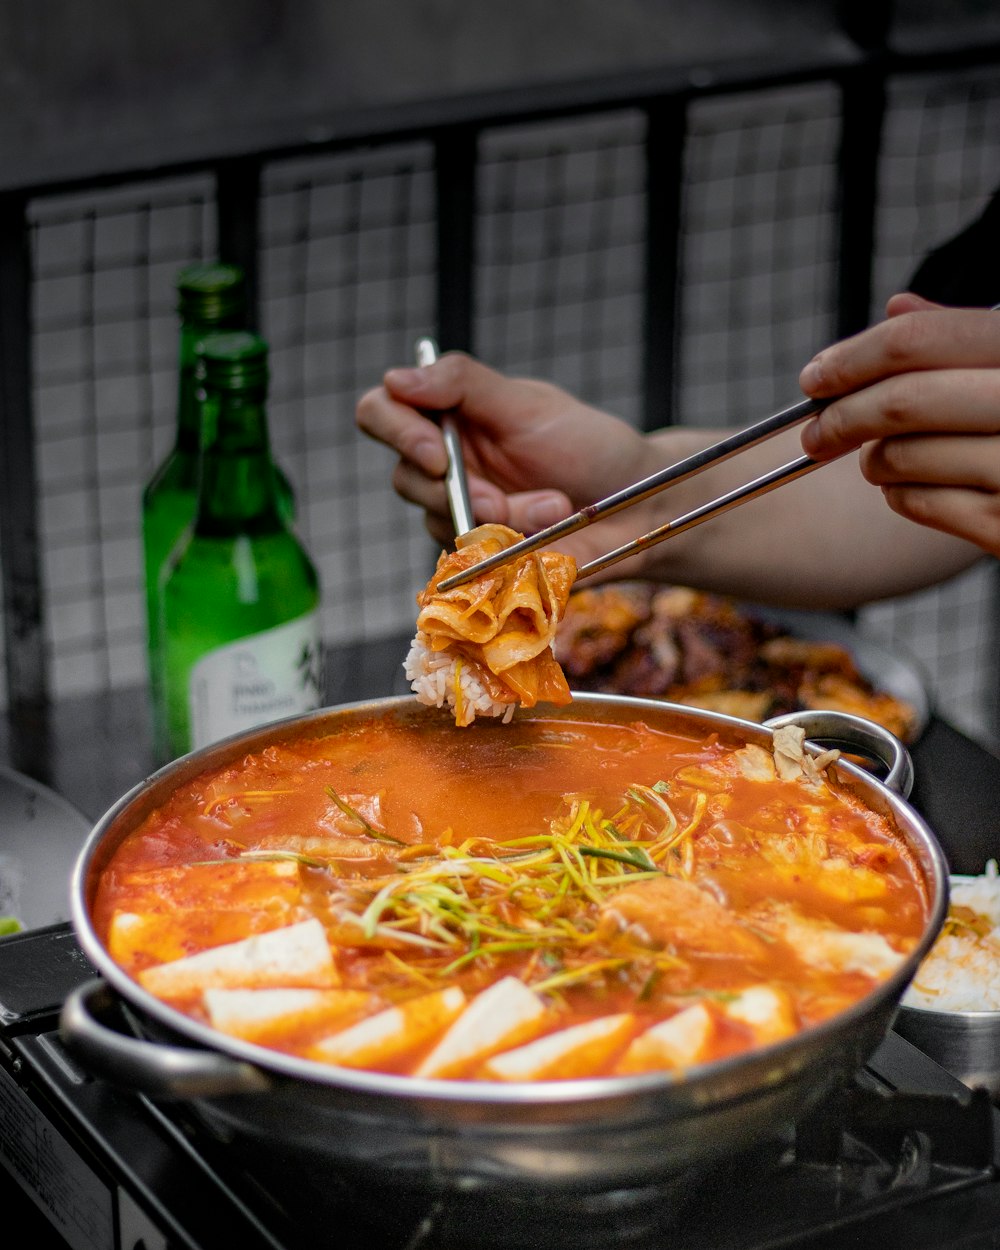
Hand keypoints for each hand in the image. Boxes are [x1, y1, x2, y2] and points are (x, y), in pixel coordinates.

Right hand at [356, 352, 648, 557]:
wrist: (639, 504)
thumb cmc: (587, 446)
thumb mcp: (527, 404)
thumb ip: (463, 384)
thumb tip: (398, 377)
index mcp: (449, 418)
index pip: (381, 413)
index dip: (397, 432)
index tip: (438, 452)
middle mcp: (445, 467)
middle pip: (406, 480)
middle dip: (463, 491)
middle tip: (505, 496)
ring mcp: (461, 517)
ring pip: (444, 526)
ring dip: (506, 518)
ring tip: (555, 507)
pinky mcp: (481, 561)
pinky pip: (473, 563)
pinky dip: (516, 548)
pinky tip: (550, 537)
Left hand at [799, 294, 999, 555]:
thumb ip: (966, 337)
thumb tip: (896, 308)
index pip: (918, 339)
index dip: (853, 357)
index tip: (814, 378)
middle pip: (902, 400)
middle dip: (842, 417)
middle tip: (816, 433)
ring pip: (904, 456)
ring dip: (872, 459)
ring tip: (875, 460)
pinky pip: (921, 504)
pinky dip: (898, 496)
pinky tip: (905, 489)